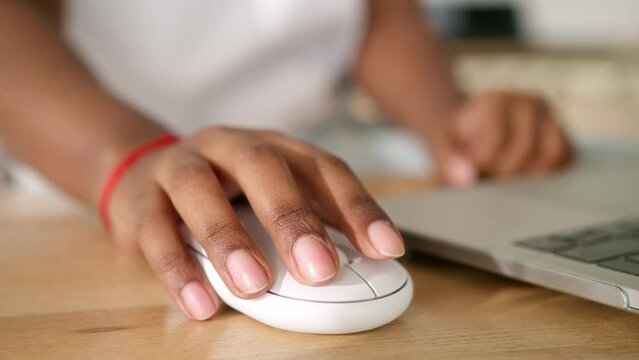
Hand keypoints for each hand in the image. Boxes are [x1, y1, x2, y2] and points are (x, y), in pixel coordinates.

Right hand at [107, 127, 404, 319]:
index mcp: (273, 147)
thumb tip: (361, 263)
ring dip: (228, 239)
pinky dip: (177, 268)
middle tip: (320, 269)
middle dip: (293, 218)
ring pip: (199, 191)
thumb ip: (310, 223)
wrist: (142, 174)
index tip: (387, 249)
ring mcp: (179, 166)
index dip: (356, 206)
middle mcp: (228, 147)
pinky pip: (154, 230)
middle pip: (263, 167)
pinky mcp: (139, 198)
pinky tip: (200, 303)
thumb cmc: (224, 192)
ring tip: (254, 285)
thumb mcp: (269, 197)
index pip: (322, 168)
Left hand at [428, 91, 571, 185]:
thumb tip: (465, 177)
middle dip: (503, 171)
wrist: (472, 131)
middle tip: (489, 174)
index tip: (472, 170)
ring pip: (552, 154)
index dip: (483, 163)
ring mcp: (551, 116)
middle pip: (525, 149)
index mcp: (496, 100)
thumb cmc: (458, 141)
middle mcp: (528, 101)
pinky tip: (524, 174)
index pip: (497, 138)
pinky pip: (566, 159)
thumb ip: (448, 160)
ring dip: (528, 174)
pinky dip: (547, 173)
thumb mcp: (443, 147)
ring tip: (505, 172)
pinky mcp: (565, 134)